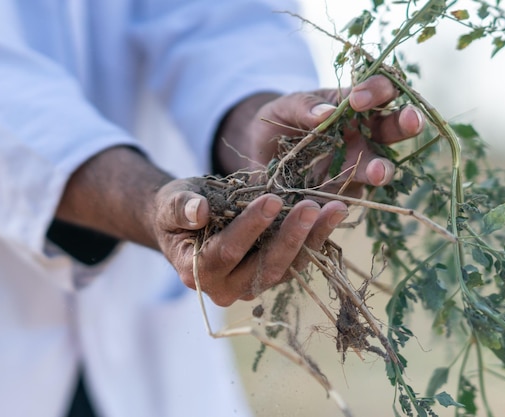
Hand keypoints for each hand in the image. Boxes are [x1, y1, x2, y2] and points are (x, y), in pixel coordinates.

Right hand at [153, 178, 348, 305]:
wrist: (186, 224)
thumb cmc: (175, 213)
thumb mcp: (169, 204)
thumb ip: (180, 208)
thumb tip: (198, 210)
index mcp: (196, 271)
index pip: (226, 252)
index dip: (249, 227)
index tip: (271, 199)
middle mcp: (225, 288)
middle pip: (263, 268)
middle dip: (290, 237)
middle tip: (311, 207)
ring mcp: (250, 285)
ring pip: (287, 268)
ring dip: (312, 240)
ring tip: (334, 209)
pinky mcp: (269, 276)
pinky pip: (297, 263)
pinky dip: (316, 240)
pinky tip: (332, 216)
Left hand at [216, 75, 424, 195]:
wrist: (258, 155)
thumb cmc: (278, 122)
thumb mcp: (285, 107)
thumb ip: (302, 106)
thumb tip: (324, 112)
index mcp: (354, 106)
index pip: (380, 92)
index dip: (377, 91)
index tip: (358, 99)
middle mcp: (362, 134)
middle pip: (393, 128)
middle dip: (406, 123)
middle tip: (410, 120)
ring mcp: (355, 165)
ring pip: (380, 166)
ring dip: (383, 168)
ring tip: (378, 172)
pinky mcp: (342, 192)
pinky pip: (352, 196)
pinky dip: (349, 196)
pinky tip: (342, 200)